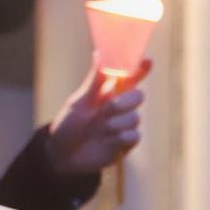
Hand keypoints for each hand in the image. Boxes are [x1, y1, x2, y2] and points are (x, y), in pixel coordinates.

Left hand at [45, 58, 149, 176]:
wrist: (61, 155)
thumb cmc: (68, 125)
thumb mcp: (79, 102)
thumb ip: (94, 82)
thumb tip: (99, 54)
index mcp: (107, 95)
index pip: (128, 80)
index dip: (139, 70)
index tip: (148, 61)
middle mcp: (118, 109)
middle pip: (138, 96)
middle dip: (128, 100)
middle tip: (111, 106)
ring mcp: (122, 126)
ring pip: (135, 118)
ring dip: (118, 122)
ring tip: (102, 129)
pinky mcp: (124, 144)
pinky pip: (134, 136)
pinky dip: (122, 137)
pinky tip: (108, 140)